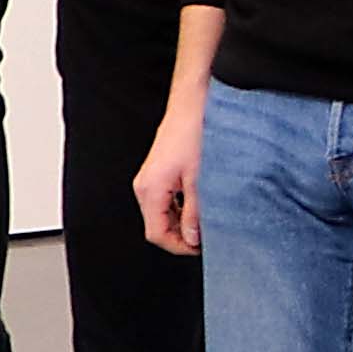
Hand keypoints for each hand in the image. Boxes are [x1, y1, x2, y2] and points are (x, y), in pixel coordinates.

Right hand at [135, 88, 205, 254]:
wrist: (194, 102)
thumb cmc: (195, 132)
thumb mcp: (200, 179)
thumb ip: (195, 213)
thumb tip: (194, 237)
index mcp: (150, 189)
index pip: (157, 234)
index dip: (179, 247)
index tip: (200, 249)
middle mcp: (146, 184)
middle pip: (158, 225)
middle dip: (181, 235)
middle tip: (207, 238)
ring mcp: (151, 177)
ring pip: (163, 212)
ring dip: (183, 221)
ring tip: (206, 221)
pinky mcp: (161, 170)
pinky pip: (167, 198)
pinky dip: (182, 206)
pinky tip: (200, 204)